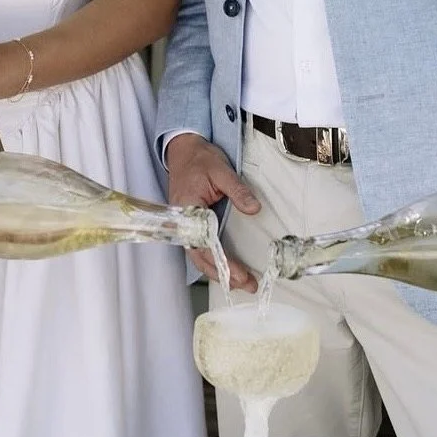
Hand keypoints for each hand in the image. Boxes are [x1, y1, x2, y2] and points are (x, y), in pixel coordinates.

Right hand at [165, 134, 261, 291]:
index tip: (239, 273)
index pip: (204, 244)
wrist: (183, 151)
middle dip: (223, 275)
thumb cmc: (200, 160)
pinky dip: (212, 263)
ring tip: (241, 284)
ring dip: (218, 273)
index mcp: (188, 209)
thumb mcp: (222, 171)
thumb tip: (254, 209)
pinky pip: (198, 250)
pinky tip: (226, 271)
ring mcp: (184, 226)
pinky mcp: (189, 226)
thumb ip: (238, 191)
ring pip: (198, 257)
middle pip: (200, 257)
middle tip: (247, 284)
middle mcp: (183, 223)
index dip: (222, 262)